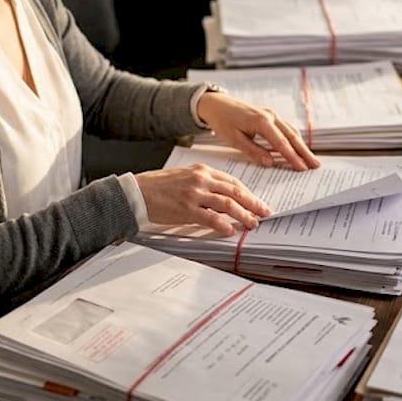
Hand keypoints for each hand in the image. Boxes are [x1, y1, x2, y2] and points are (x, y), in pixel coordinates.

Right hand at [135, 163, 272, 235]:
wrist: (138, 192)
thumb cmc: (159, 186)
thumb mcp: (185, 177)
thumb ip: (204, 183)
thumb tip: (223, 197)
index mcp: (202, 170)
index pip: (232, 182)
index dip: (247, 193)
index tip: (257, 201)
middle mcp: (201, 180)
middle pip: (235, 192)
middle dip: (253, 203)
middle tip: (264, 213)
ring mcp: (194, 194)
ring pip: (227, 204)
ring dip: (243, 215)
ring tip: (252, 224)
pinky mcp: (186, 209)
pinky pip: (211, 217)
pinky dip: (223, 224)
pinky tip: (230, 230)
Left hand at [196, 91, 321, 170]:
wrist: (217, 104)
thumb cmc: (223, 121)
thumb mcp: (234, 139)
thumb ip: (253, 151)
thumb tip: (270, 163)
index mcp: (262, 121)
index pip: (281, 143)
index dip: (292, 157)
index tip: (302, 168)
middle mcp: (271, 116)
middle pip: (292, 136)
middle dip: (304, 152)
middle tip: (316, 165)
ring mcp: (272, 114)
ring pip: (292, 132)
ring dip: (302, 146)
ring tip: (312, 160)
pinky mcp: (271, 116)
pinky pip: (286, 128)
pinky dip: (294, 139)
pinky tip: (299, 148)